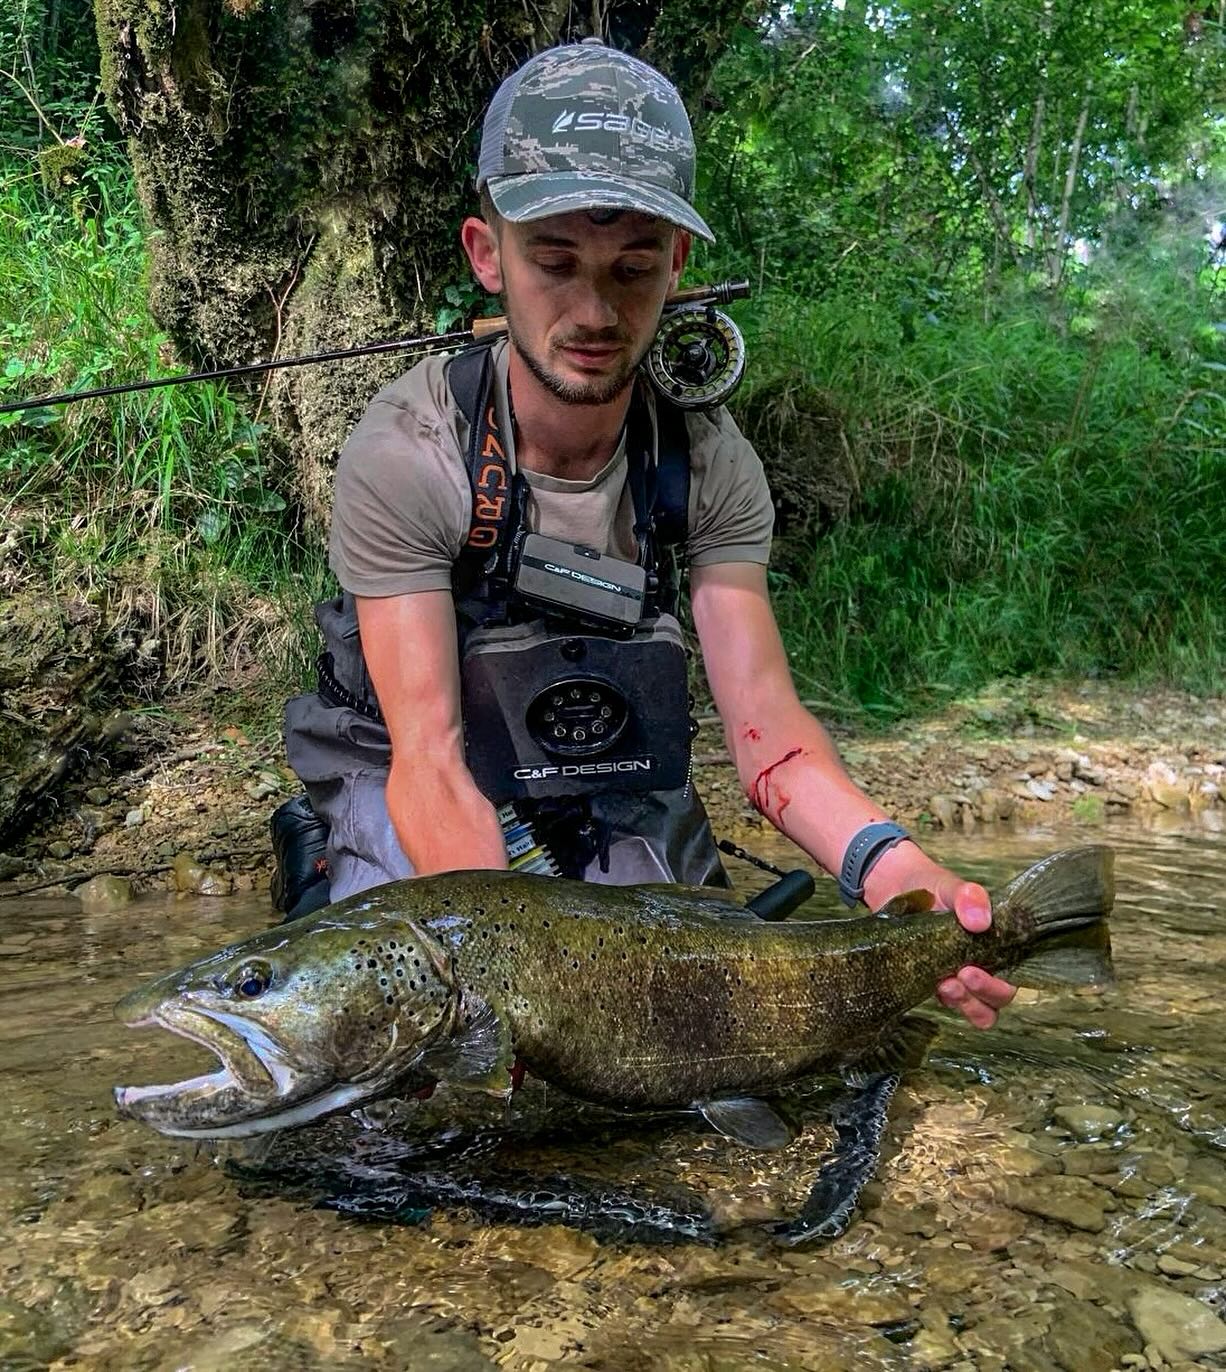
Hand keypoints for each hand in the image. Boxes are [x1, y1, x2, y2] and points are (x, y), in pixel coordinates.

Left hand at [865, 847, 1016, 1030]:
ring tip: (946, 984)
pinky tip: (932, 984)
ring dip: (966, 1003)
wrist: (896, 889)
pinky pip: (949, 1005)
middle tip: (963, 974)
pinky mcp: (936, 986)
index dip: (1004, 982)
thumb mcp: (953, 887)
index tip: (977, 967)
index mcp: (998, 945)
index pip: (1015, 975)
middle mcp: (985, 967)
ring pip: (978, 1010)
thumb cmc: (933, 889)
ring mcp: (960, 979)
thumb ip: (970, 898)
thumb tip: (981, 922)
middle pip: (999, 997)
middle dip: (984, 992)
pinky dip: (945, 1001)